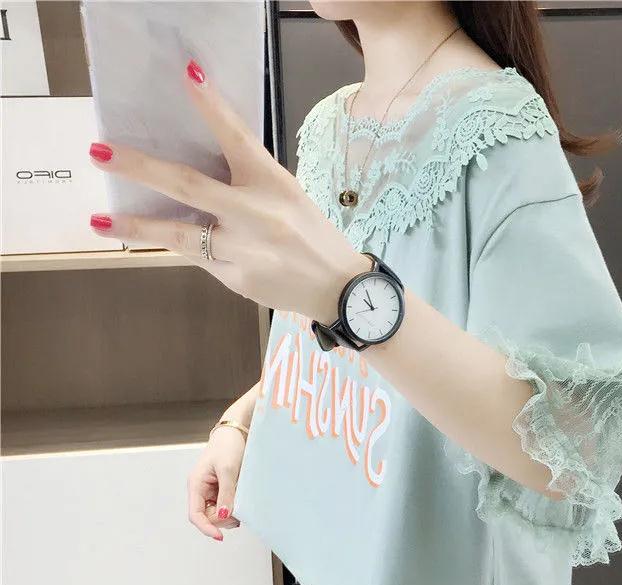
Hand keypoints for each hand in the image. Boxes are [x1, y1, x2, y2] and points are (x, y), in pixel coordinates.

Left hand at [88, 58, 368, 322]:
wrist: (338, 288)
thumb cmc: (312, 235)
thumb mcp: (288, 197)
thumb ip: (248, 184)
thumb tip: (199, 176)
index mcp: (273, 183)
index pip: (237, 137)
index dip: (211, 105)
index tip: (188, 74)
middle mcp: (255, 212)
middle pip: (188, 185)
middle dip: (140, 166)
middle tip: (100, 151)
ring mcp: (243, 248)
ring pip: (179, 233)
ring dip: (136, 227)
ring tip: (101, 222)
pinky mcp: (236, 277)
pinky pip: (197, 257)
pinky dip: (177, 245)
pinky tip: (154, 241)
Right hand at [187, 426, 246, 540]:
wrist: (235, 432)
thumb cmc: (227, 446)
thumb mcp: (228, 469)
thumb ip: (226, 493)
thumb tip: (225, 515)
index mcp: (196, 485)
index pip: (195, 515)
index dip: (206, 528)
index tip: (219, 536)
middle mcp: (201, 491)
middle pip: (208, 517)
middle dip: (223, 518)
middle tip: (239, 511)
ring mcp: (211, 491)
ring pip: (218, 514)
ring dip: (230, 513)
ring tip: (241, 501)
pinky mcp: (221, 490)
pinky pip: (225, 506)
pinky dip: (234, 507)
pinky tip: (241, 500)